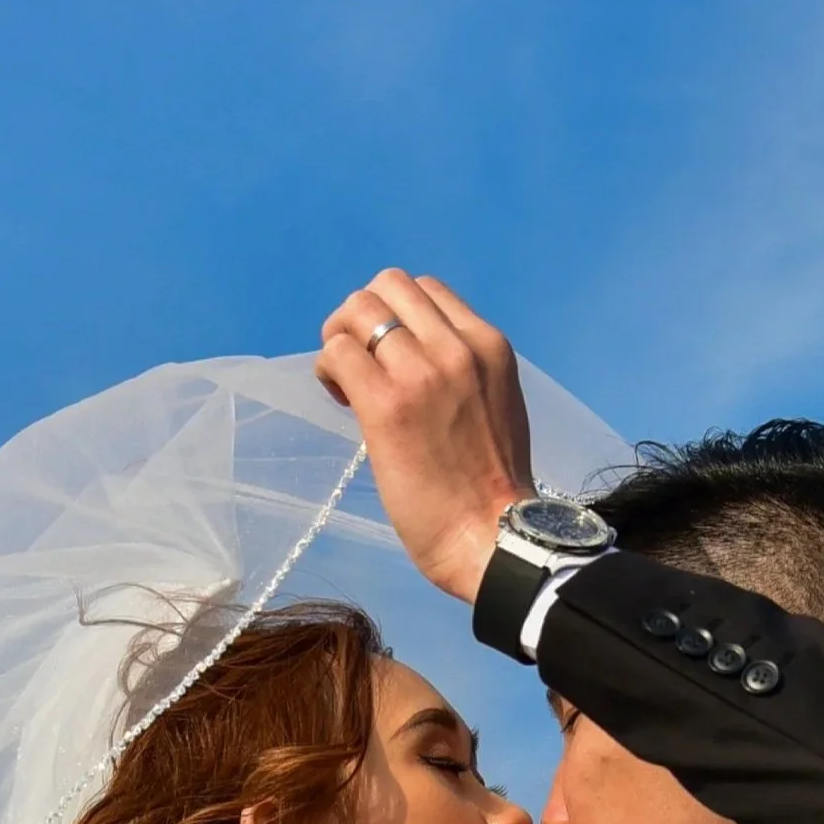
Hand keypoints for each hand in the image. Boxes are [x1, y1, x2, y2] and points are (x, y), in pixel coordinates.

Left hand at [316, 272, 533, 602]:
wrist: (494, 537)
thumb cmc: (491, 485)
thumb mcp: (495, 403)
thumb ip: (462, 369)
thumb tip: (410, 357)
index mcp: (488, 345)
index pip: (425, 289)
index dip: (397, 316)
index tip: (393, 358)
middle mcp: (457, 348)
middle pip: (387, 286)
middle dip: (362, 318)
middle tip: (359, 364)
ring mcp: (421, 373)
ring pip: (356, 311)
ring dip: (340, 341)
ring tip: (347, 384)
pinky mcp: (387, 406)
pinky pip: (337, 353)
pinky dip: (329, 369)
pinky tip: (341, 400)